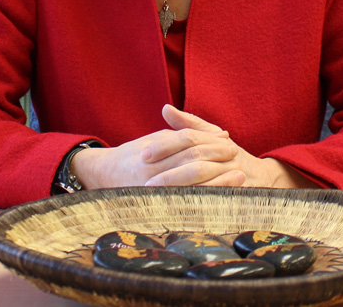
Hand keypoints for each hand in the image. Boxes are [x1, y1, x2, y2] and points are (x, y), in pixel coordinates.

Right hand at [71, 106, 240, 189]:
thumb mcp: (158, 138)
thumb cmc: (136, 155)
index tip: (229, 141)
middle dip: (216, 159)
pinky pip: (185, 206)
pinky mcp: (156, 208)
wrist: (104, 176)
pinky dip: (207, 200)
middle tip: (236, 157)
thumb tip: (221, 134)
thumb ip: (186, 133)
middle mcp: (151, 172)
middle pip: (190, 162)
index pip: (185, 142)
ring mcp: (152, 192)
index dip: (209, 141)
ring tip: (238, 177)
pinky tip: (223, 198)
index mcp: (152, 151)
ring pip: (190, 186)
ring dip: (218, 181)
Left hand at [147, 106, 316, 188]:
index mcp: (217, 140)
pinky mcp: (238, 196)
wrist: (266, 180)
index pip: (189, 138)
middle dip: (169, 171)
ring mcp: (234, 176)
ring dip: (179, 189)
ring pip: (204, 181)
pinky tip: (176, 209)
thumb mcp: (212, 137)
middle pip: (195, 159)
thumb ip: (189, 124)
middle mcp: (226, 156)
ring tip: (156, 196)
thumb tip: (166, 109)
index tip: (144, 154)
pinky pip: (214, 200)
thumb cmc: (231, 158)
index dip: (166, 145)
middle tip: (145, 179)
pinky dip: (194, 204)